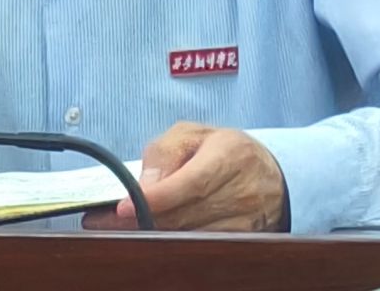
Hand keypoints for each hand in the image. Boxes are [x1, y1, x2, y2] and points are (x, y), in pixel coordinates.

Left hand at [82, 122, 286, 232]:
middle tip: (107, 219)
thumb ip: (165, 152)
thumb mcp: (194, 134)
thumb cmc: (228, 151)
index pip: (190, 183)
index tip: (124, 207)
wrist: (272, 175)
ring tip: (125, 224)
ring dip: (155, 231)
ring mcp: (245, 221)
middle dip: (143, 218)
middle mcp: (242, 191)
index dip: (155, 199)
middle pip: (185, 214)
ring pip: (189, 234)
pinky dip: (174, 240)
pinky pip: (200, 245)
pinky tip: (155, 232)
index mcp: (230, 155)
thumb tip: (145, 184)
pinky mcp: (243, 241)